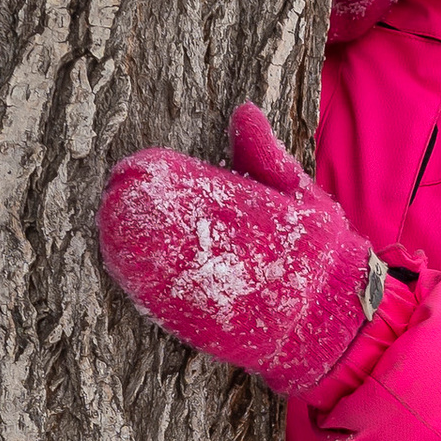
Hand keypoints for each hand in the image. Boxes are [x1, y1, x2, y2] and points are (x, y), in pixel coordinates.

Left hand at [97, 101, 385, 395]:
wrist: (333, 328)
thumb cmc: (322, 255)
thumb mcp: (305, 198)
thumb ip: (268, 158)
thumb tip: (243, 113)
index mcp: (262, 221)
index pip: (202, 194)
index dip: (165, 181)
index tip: (139, 168)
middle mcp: (238, 259)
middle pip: (176, 231)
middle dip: (142, 214)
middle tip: (113, 196)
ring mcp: (220, 296)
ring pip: (164, 268)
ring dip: (131, 248)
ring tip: (108, 226)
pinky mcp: (208, 327)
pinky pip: (167, 304)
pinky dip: (141, 284)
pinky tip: (120, 264)